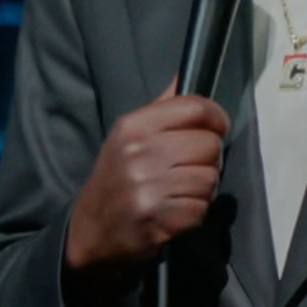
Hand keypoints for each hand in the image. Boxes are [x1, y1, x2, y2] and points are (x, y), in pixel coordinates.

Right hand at [63, 81, 230, 304]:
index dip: (216, 118)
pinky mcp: (160, 219)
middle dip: (208, 158)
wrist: (90, 233)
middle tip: (190, 168)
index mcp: (134, 127)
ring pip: (210, 178)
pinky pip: (202, 208)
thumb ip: (162, 106)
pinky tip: (175, 210)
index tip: (215, 128)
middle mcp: (140, 154)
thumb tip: (184, 73)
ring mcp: (149, 188)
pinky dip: (194, 212)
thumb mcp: (128, 137)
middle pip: (210, 144)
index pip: (196, 108)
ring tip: (180, 191)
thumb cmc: (115, 180)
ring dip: (203, 188)